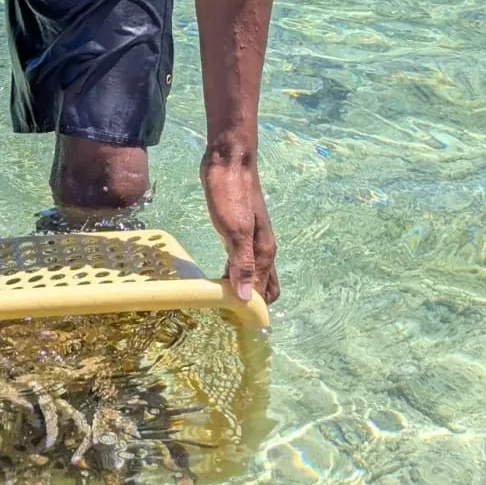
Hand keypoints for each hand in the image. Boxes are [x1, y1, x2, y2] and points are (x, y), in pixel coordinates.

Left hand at [200, 152, 279, 305]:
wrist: (228, 160)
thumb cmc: (231, 193)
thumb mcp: (234, 231)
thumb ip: (242, 264)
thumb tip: (246, 299)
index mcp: (264, 251)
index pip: (266, 291)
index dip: (254, 309)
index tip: (237, 323)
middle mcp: (261, 248)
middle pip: (264, 285)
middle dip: (251, 302)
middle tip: (228, 315)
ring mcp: (249, 239)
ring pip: (252, 273)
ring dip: (241, 288)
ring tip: (222, 303)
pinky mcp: (235, 230)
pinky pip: (239, 260)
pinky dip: (233, 273)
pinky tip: (219, 278)